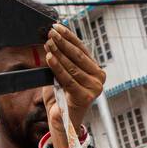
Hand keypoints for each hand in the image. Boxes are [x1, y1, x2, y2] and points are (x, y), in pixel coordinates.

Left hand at [42, 22, 104, 147]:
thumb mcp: (63, 74)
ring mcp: (94, 88)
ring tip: (48, 43)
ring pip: (72, 66)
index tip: (57, 27)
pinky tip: (49, 58)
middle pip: (78, 55)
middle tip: (50, 32)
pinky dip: (57, 67)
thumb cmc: (62, 97)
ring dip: (58, 52)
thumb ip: (63, 60)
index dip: (69, 37)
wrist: (63, 121)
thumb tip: (52, 40)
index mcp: (96, 70)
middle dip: (63, 42)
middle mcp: (99, 78)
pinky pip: (68, 78)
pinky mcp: (85, 97)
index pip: (82, 49)